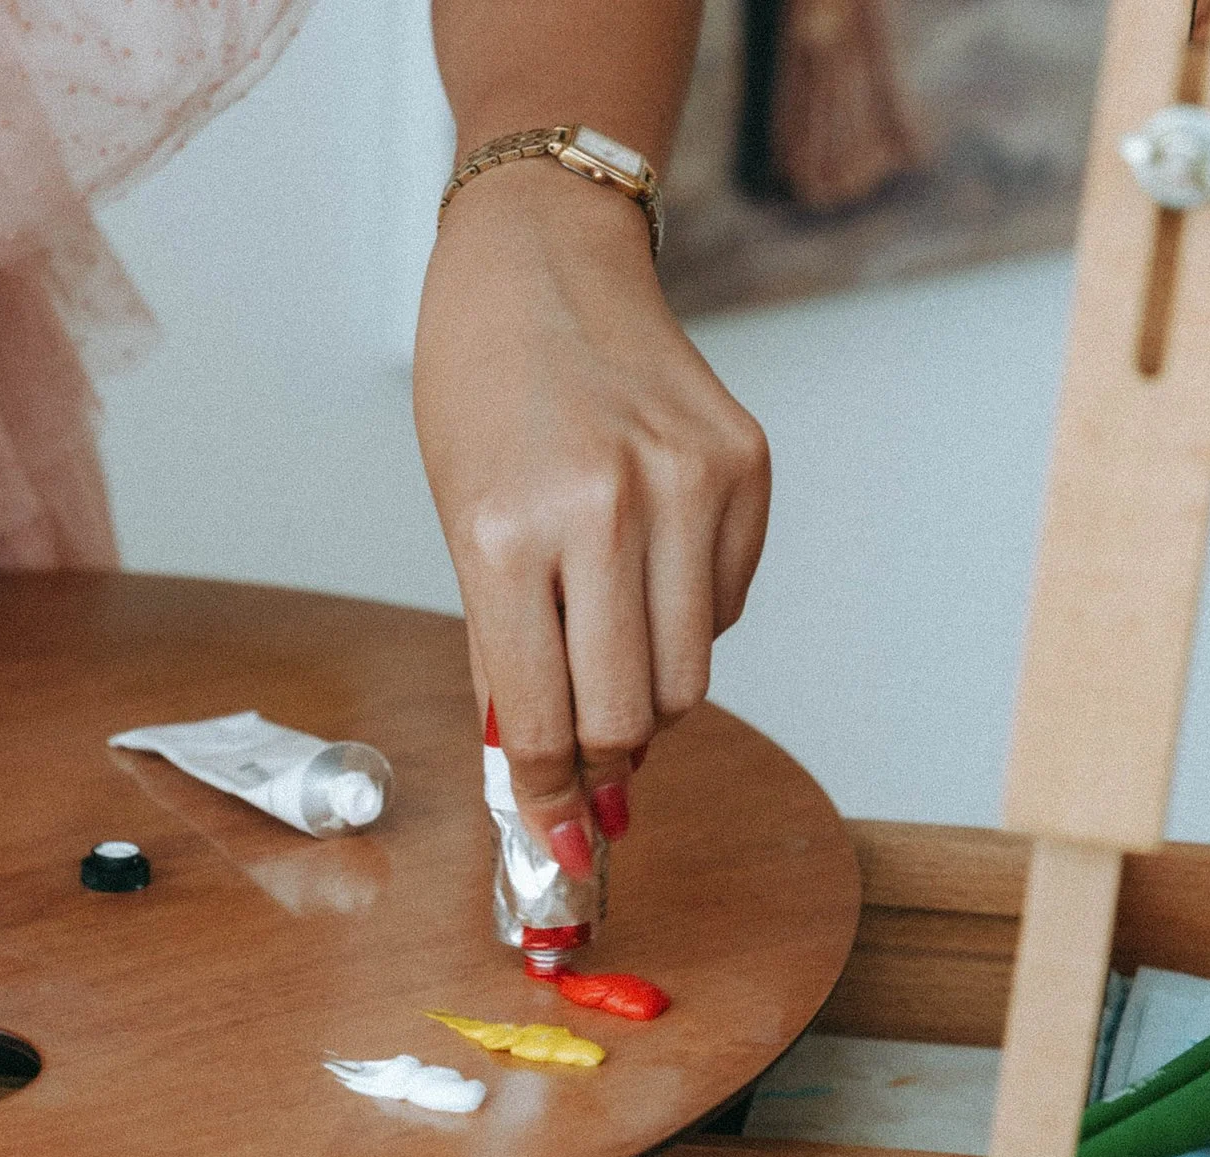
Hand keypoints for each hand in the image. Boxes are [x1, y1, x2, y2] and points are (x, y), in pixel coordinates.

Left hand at [415, 158, 768, 874]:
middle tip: (589, 768)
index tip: (559, 845)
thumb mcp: (462, 526)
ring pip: (694, 673)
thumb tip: (547, 781)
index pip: (542, 719)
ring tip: (611, 653)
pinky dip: (690, 616)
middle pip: (632, 715)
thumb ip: (507, 654)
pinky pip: (730, 603)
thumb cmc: (481, 394)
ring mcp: (688, 484)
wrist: (542, 259)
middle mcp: (606, 509)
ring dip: (651, 694)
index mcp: (507, 534)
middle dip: (605, 761)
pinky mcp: (747, 467)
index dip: (551, 801)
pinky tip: (650, 564)